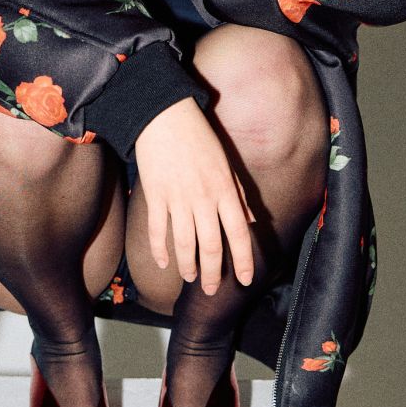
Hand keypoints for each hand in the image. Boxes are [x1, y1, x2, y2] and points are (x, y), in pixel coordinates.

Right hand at [134, 97, 256, 292]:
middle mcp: (203, 199)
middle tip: (212, 290)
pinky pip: (157, 230)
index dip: (244, 260)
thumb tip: (250, 220)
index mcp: (224, 190)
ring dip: (188, 266)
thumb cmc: (199, 137)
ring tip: (191, 278)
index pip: (239, 233)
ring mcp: (177, 199)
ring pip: (184, 243)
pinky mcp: (156, 195)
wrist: (164, 116)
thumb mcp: (226, 163)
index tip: (245, 280)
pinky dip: (159, 249)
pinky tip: (163, 263)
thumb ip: (238, 194)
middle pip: (211, 246)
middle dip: (214, 273)